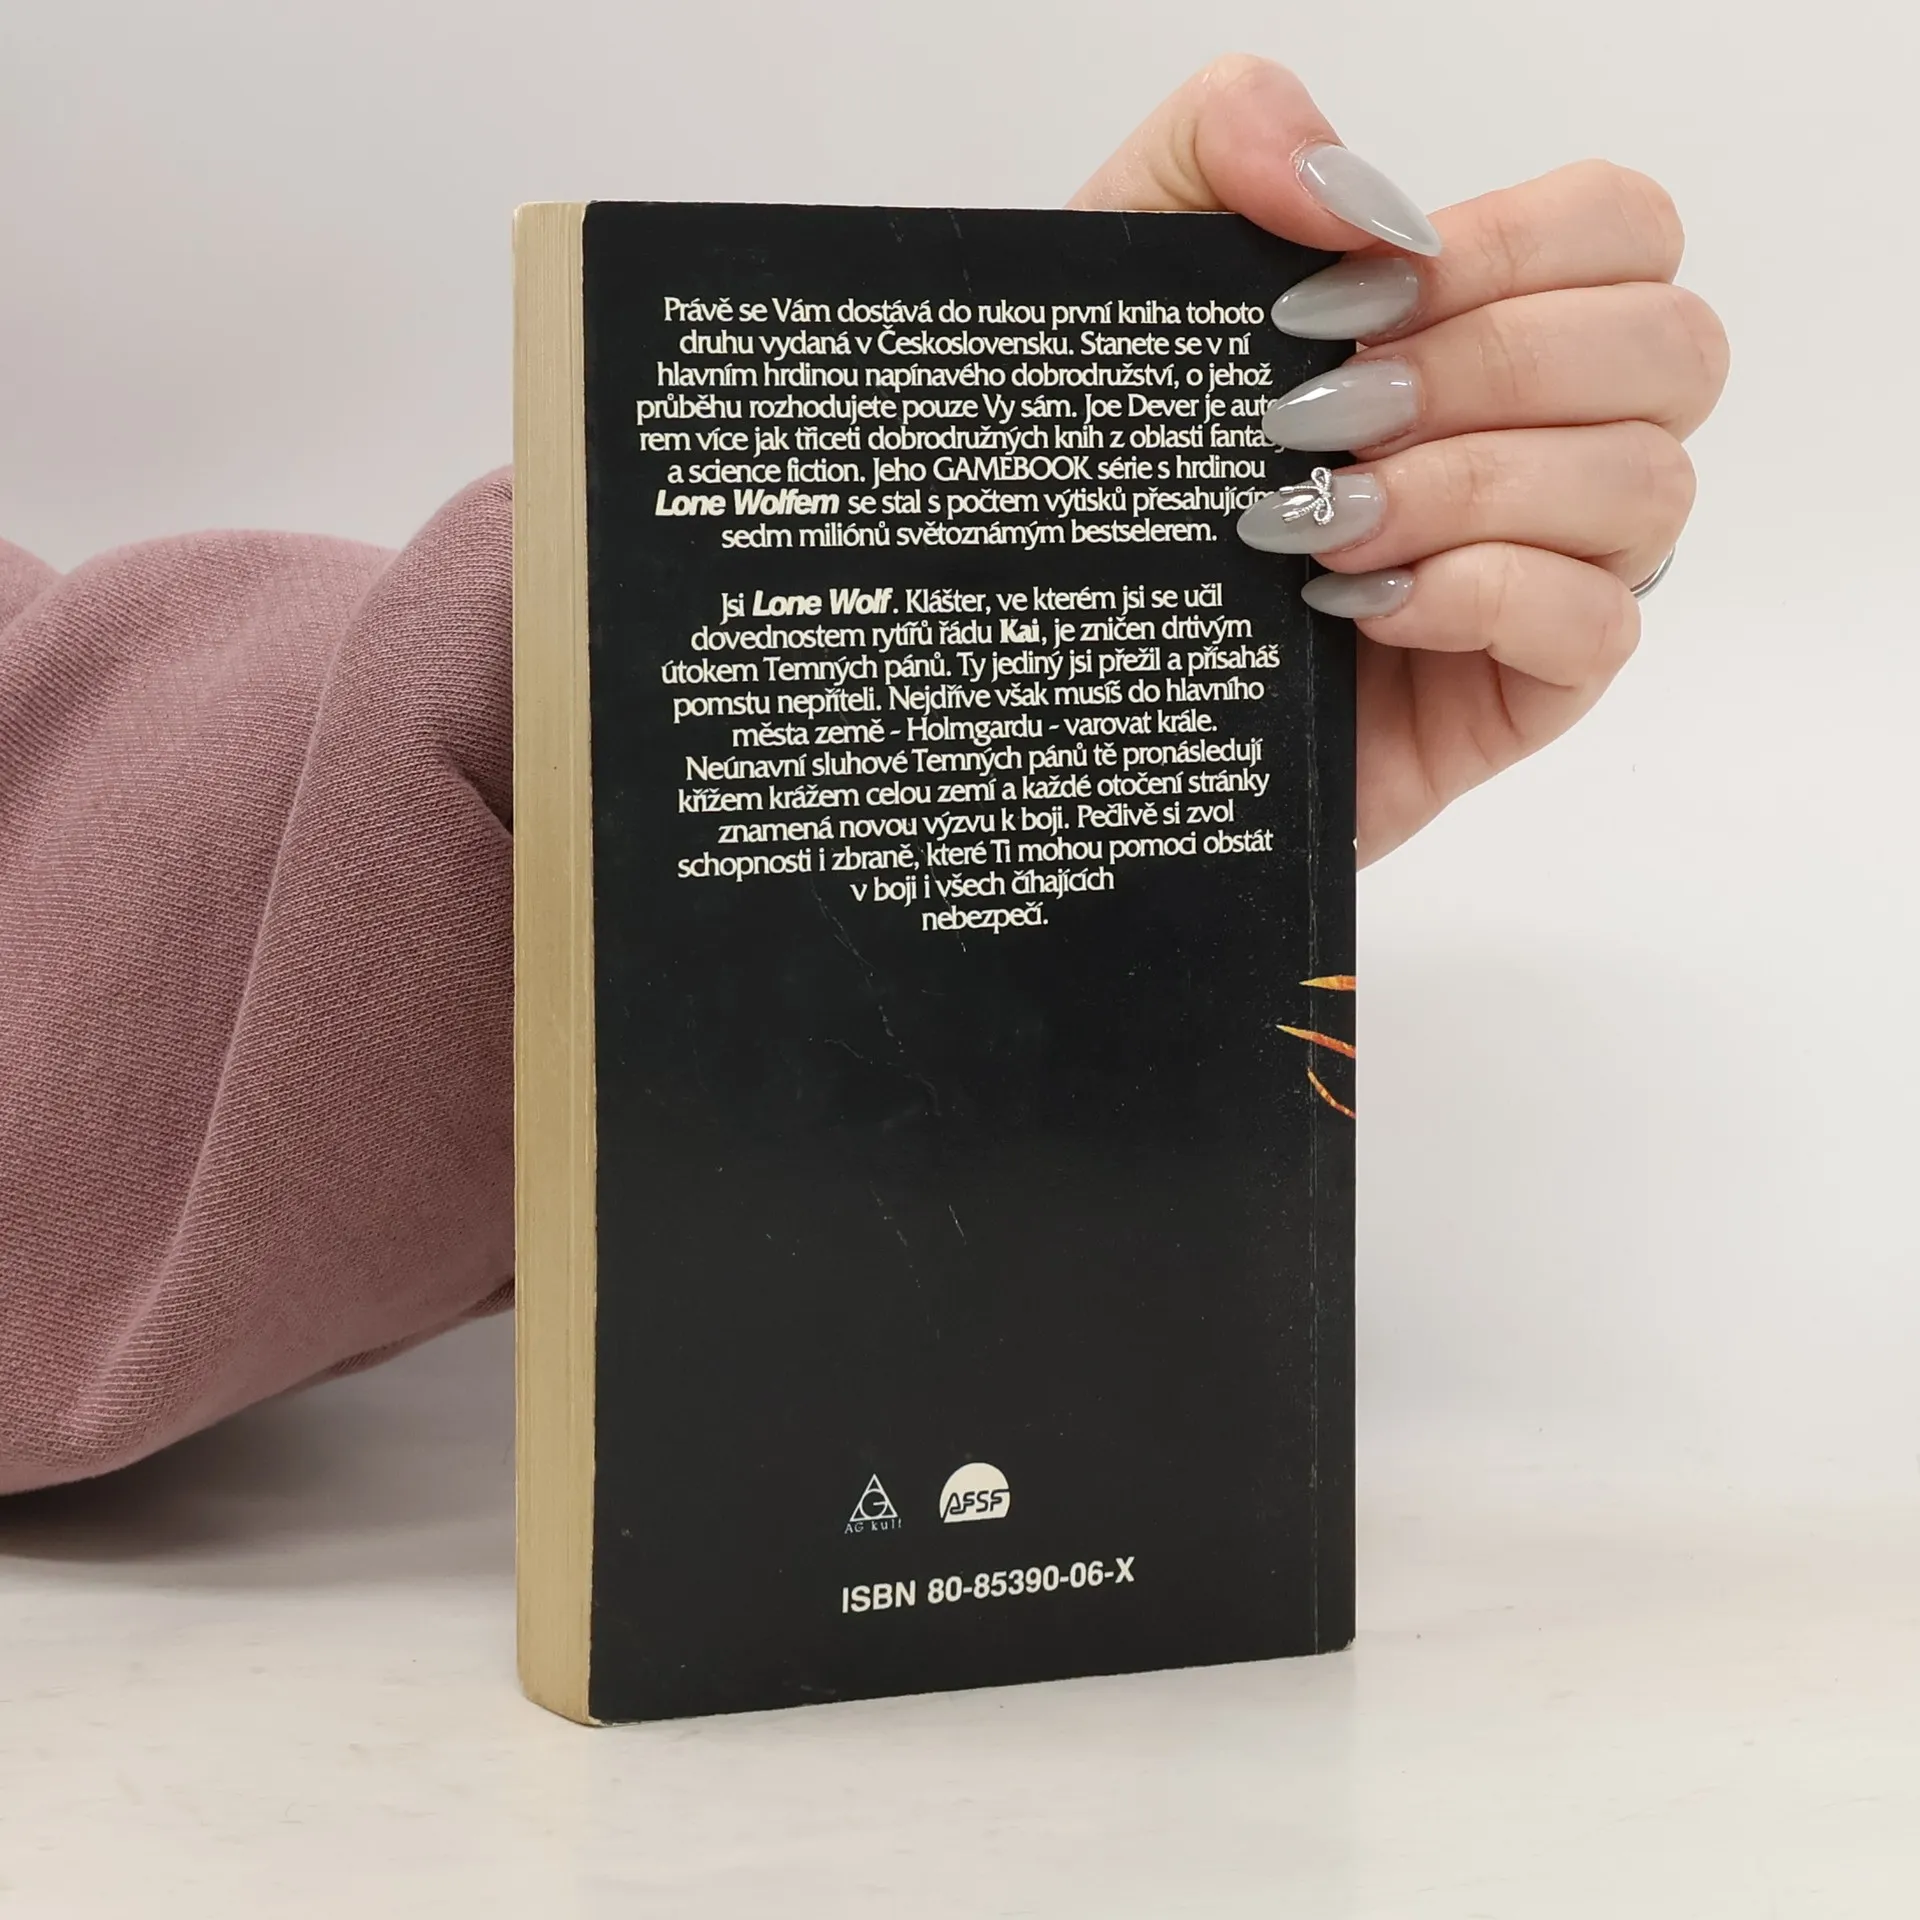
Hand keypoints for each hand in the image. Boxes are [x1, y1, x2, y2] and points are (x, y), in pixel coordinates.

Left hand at [1071, 56, 1728, 865]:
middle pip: (1671, 347)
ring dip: (1471, 489)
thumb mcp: (1130, 291)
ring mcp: (1557, 567)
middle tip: (1325, 420)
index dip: (1509, 245)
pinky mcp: (1531, 687)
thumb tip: (1332, 172)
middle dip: (1491, 369)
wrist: (1088, 675)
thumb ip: (1215, 152)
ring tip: (1317, 529)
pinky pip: (1599, 625)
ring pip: (1647, 485)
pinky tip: (1358, 609)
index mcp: (1488, 327)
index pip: (1619, 228)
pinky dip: (1480, 596)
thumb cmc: (1129, 490)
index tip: (1349, 300)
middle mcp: (1553, 438)